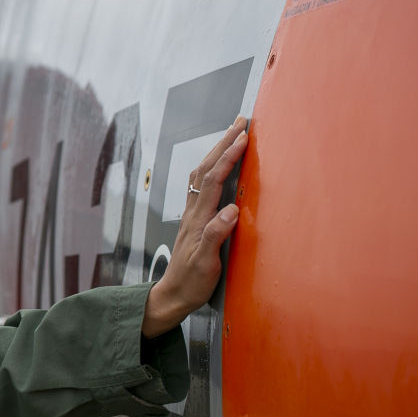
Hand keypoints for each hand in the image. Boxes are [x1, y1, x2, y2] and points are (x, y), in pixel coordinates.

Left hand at [142, 117, 248, 337]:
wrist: (173, 295)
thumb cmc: (191, 282)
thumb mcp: (206, 263)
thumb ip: (216, 236)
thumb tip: (231, 210)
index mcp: (200, 219)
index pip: (214, 180)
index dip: (228, 157)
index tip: (244, 137)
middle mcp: (194, 212)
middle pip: (206, 169)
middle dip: (223, 143)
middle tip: (240, 122)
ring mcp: (193, 215)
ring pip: (202, 174)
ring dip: (217, 151)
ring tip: (233, 134)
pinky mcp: (195, 220)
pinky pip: (202, 185)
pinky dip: (212, 168)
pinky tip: (218, 165)